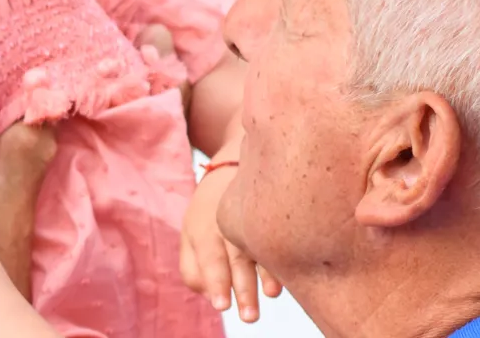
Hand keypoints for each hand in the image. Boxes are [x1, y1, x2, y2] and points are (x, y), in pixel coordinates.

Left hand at [180, 164, 282, 322]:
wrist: (233, 162)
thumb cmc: (209, 211)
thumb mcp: (190, 232)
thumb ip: (193, 268)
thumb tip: (209, 296)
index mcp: (203, 228)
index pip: (210, 259)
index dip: (217, 282)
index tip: (222, 306)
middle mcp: (227, 222)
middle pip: (235, 259)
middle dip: (242, 288)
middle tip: (247, 316)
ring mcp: (251, 217)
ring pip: (257, 248)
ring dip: (265, 275)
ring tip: (271, 296)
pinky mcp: (272, 214)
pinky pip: (277, 236)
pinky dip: (281, 257)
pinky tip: (289, 273)